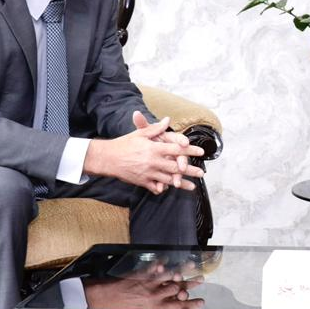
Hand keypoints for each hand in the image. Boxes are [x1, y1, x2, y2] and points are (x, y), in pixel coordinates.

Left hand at [82, 266, 203, 308]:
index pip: (178, 308)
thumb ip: (156, 305)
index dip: (191, 305)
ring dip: (181, 271)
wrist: (104, 299)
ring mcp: (148, 285)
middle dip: (191, 284)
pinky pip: (153, 269)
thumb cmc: (121, 307)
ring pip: (169, 278)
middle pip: (177, 290)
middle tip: (201, 279)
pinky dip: (159, 264)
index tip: (201, 302)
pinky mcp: (140, 276)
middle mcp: (153, 297)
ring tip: (191, 265)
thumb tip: (169, 301)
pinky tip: (165, 261)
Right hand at [83, 115, 203, 193]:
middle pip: (176, 167)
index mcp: (154, 148)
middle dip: (190, 171)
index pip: (176, 149)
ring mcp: (148, 173)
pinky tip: (171, 188)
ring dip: (182, 183)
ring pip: (169, 180)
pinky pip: (156, 187)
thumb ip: (155, 128)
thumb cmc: (124, 143)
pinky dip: (164, 188)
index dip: (190, 150)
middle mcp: (153, 162)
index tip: (201, 152)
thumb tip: (168, 120)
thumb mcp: (140, 134)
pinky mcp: (142, 182)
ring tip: (193, 186)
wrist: (107, 158)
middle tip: (202, 173)